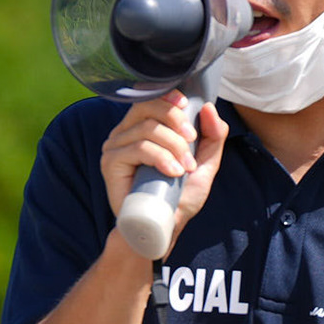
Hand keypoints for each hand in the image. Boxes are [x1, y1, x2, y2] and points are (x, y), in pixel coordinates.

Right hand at [99, 94, 230, 250]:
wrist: (164, 227)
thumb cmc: (180, 196)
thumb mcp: (204, 163)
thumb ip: (212, 136)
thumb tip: (208, 107)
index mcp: (142, 127)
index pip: (151, 98)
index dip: (169, 97)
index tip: (187, 106)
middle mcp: (125, 132)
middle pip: (147, 107)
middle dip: (176, 122)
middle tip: (192, 143)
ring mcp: (114, 147)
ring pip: (147, 129)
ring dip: (173, 146)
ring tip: (185, 168)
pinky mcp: (110, 163)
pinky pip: (138, 148)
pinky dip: (161, 158)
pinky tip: (173, 172)